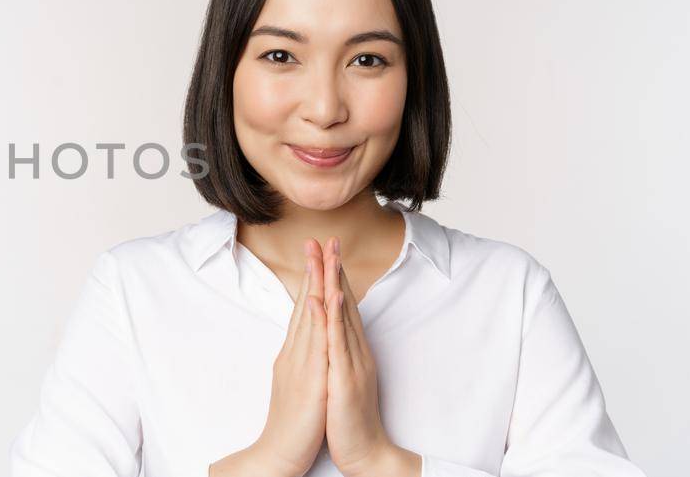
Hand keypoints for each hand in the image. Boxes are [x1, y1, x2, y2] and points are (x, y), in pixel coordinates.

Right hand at [237, 239, 332, 476]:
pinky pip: (315, 344)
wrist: (279, 454)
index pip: (304, 310)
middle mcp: (295, 353)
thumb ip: (301, 360)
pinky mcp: (310, 380)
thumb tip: (306, 343)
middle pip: (304, 305)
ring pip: (310, 317)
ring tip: (321, 256)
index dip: (311, 281)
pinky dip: (317, 319)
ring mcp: (301, 364)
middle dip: (312, 271)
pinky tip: (319, 299)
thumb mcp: (297, 384)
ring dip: (316, 284)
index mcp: (295, 354)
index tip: (317, 255)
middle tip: (316, 240)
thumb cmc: (292, 424)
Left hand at [321, 237, 419, 476]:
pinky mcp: (345, 379)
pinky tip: (326, 298)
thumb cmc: (348, 417)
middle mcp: (355, 351)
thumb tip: (331, 334)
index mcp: (351, 351)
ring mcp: (352, 363)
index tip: (325, 251)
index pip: (342, 307)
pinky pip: (336, 344)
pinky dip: (331, 319)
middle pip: (345, 304)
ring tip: (328, 255)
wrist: (364, 452)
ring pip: (342, 317)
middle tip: (328, 238)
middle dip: (335, 270)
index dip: (334, 277)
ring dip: (335, 284)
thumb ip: (338, 354)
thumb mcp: (340, 377)